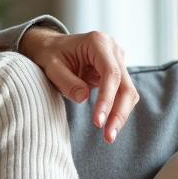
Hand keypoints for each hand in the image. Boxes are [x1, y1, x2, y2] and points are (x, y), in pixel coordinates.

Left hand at [18, 28, 138, 142]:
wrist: (51, 46)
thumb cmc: (49, 54)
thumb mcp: (51, 66)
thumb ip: (66, 81)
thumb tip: (83, 98)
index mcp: (98, 42)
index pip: (110, 73)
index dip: (107, 99)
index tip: (98, 121)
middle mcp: (113, 49)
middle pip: (125, 85)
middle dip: (119, 112)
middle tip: (108, 136)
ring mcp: (117, 60)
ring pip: (128, 92)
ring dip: (120, 114)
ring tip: (109, 136)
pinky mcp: (117, 72)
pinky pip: (122, 94)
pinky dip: (117, 110)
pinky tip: (109, 126)